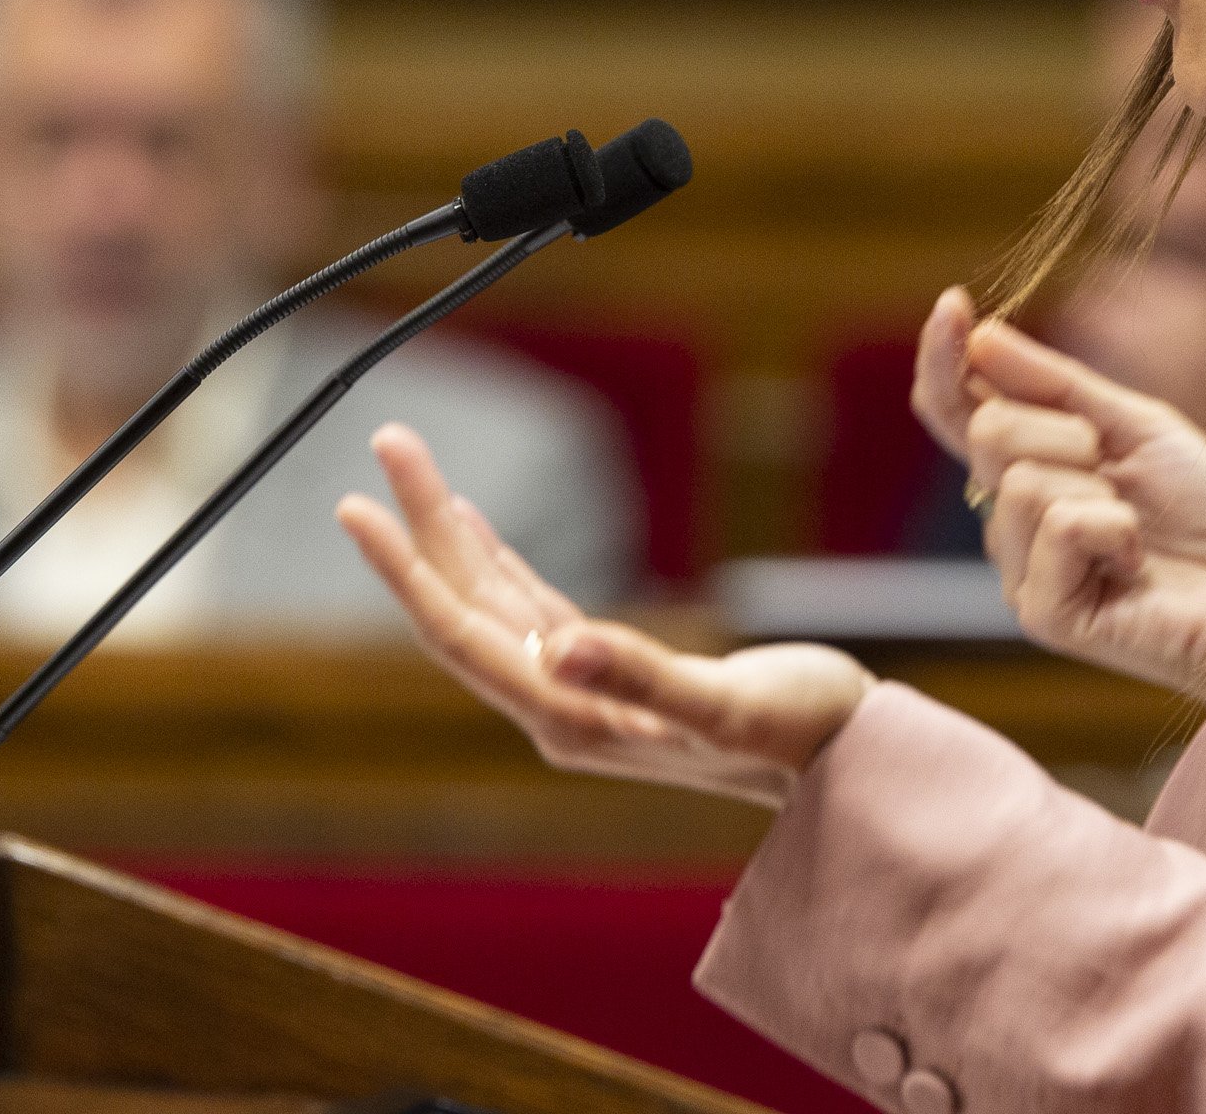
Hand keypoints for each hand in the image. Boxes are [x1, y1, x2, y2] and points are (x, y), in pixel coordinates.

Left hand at [339, 424, 871, 809]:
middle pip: (465, 609)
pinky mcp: (610, 673)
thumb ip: (642, 678)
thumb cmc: (803, 734)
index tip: (357, 507)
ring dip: (451, 535)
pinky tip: (473, 530)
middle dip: (420, 528)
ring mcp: (580, 692)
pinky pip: (531, 607)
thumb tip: (559, 647)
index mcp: (573, 719)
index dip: (406, 571)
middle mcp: (560, 708)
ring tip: (413, 464)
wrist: (847, 763)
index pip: (465, 635)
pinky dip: (496, 560)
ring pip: (493, 602)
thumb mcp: (728, 703)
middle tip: (391, 442)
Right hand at [914, 288, 1205, 699]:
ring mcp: (1023, 574)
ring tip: (1135, 527)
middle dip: (1065, 429)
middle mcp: (1013, 524)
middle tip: (1117, 466)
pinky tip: (1136, 561)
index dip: (945, 356)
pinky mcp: (1044, 615)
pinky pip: (1054, 526)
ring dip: (1096, 486)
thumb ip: (1057, 385)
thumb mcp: (1138, 425)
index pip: (958, 410)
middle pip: (989, 431)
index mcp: (1032, 472)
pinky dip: (1110, 527)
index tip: (953, 303)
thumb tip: (980, 334)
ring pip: (1018, 480)